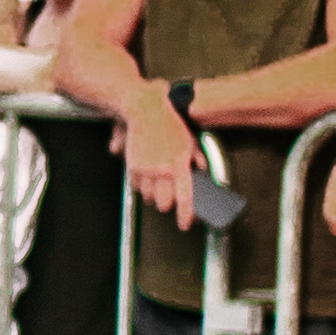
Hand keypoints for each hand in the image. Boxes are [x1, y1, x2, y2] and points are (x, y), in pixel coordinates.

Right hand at [123, 77, 198, 227]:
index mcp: (179, 165)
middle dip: (166, 205)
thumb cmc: (169, 123)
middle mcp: (162, 169)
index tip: (185, 224)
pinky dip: (141, 186)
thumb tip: (202, 170)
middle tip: (169, 202)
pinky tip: (147, 178)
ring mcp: (146, 168)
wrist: (145, 110)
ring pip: (148, 196)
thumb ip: (197, 159)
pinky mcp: (133, 165)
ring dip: (153, 196)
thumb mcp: (189, 140)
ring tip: (158, 187)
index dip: (186, 215)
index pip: (185, 197)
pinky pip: (136, 186)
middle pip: (163, 203)